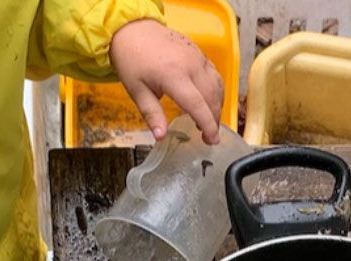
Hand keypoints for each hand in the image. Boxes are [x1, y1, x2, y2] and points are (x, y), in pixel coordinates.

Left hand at [110, 20, 222, 144]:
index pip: (197, 105)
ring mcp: (197, 56)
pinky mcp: (199, 53)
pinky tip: (210, 103)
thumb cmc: (133, 60)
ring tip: (209, 122)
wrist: (134, 29)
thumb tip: (160, 136)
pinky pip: (215, 75)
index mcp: (173, 75)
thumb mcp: (137, 91)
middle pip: (211, 97)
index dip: (207, 125)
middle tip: (209, 137)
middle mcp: (190, 64)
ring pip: (217, 86)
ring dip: (217, 106)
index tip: (212, 140)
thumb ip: (152, 115)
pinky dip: (216, 92)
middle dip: (214, 120)